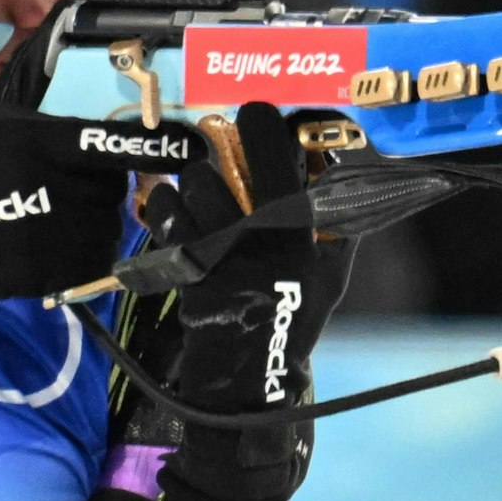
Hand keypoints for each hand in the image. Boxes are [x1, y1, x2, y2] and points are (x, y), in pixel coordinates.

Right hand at [0, 98, 200, 300]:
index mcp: (51, 144)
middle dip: (99, 181)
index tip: (192, 145)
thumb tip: (66, 28)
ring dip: (89, 216)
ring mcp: (67, 234)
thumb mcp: (1, 114)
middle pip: (114, 183)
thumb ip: (42, 86)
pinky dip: (79, 247)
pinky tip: (46, 239)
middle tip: (59, 182)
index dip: (160, 144)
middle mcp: (67, 188)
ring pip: (107, 220)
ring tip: (46, 213)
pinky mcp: (64, 271)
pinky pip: (94, 255)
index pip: (119, 142)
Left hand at [143, 103, 353, 500]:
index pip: (278, 154)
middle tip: (228, 153)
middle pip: (226, 161)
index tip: (259, 118)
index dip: (264, 124)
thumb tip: (335, 175)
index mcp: (298, 231)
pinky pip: (165, 214)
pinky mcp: (185, 267)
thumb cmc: (295, 324)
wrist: (251, 381)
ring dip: (195, 180)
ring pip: (192, 183)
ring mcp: (216, 250)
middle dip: (225, 150)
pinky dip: (167, 206)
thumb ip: (336, 228)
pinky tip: (177, 212)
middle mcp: (256, 234)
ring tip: (203, 192)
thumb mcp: (331, 277)